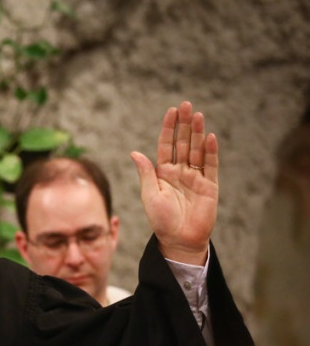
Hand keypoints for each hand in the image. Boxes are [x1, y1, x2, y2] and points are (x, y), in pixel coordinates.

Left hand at [130, 101, 217, 264]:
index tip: (171, 111)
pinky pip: (210, 166)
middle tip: (186, 105)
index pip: (167, 145)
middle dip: (184, 124)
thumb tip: (134, 153)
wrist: (178, 240)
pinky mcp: (209, 186)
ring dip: (197, 133)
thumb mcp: (149, 194)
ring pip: (197, 150)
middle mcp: (180, 172)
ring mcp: (195, 178)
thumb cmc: (160, 220)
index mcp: (163, 173)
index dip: (169, 128)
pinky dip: (210, 152)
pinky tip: (209, 137)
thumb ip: (146, 173)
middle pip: (183, 143)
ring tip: (198, 115)